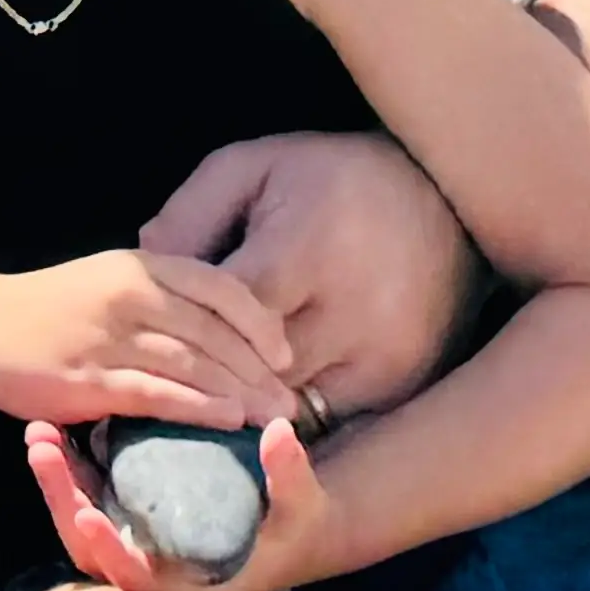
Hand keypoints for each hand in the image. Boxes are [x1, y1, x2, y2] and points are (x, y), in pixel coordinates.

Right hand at [0, 247, 296, 428]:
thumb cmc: (49, 310)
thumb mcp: (109, 284)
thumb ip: (160, 301)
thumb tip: (221, 333)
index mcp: (139, 266)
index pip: (220, 287)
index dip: (261, 322)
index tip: (285, 354)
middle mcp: (130, 294)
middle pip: (216, 330)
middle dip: (262, 369)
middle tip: (295, 402)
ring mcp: (109, 336)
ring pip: (195, 362)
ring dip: (243, 392)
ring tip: (274, 418)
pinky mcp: (90, 379)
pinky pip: (158, 393)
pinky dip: (200, 407)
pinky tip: (228, 421)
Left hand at [21, 411, 334, 590]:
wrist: (298, 528)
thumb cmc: (302, 523)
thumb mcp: (304, 502)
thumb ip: (290, 472)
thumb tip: (280, 431)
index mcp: (195, 590)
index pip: (139, 583)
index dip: (110, 551)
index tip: (87, 513)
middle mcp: (160, 579)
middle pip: (94, 553)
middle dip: (63, 501)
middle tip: (43, 449)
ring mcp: (143, 550)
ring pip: (85, 528)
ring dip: (59, 484)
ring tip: (40, 434)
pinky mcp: (137, 523)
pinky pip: (94, 504)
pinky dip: (74, 473)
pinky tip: (59, 433)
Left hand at [142, 128, 479, 426]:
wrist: (444, 199)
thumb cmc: (332, 180)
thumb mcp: (257, 168)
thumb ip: (193, 211)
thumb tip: (146, 259)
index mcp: (308, 249)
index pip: (231, 314)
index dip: (191, 328)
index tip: (162, 335)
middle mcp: (352, 312)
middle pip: (259, 373)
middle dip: (215, 377)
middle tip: (173, 384)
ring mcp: (384, 357)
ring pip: (293, 408)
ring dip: (252, 406)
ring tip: (215, 400)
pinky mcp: (405, 385)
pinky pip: (335, 421)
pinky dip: (297, 419)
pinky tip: (267, 407)